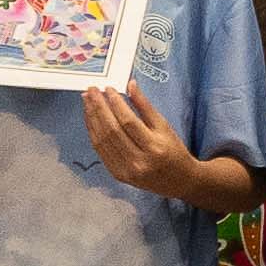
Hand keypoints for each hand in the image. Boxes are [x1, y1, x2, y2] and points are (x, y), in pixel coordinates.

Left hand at [82, 80, 203, 196]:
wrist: (179, 181)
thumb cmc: (173, 151)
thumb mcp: (164, 126)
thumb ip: (145, 106)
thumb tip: (130, 84)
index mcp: (154, 147)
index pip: (129, 122)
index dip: (116, 104)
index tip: (108, 89)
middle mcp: (139, 161)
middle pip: (112, 131)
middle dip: (99, 108)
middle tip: (91, 91)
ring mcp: (126, 170)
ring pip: (103, 141)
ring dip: (92, 118)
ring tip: (87, 101)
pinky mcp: (118, 175)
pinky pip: (101, 151)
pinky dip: (93, 132)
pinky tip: (90, 118)